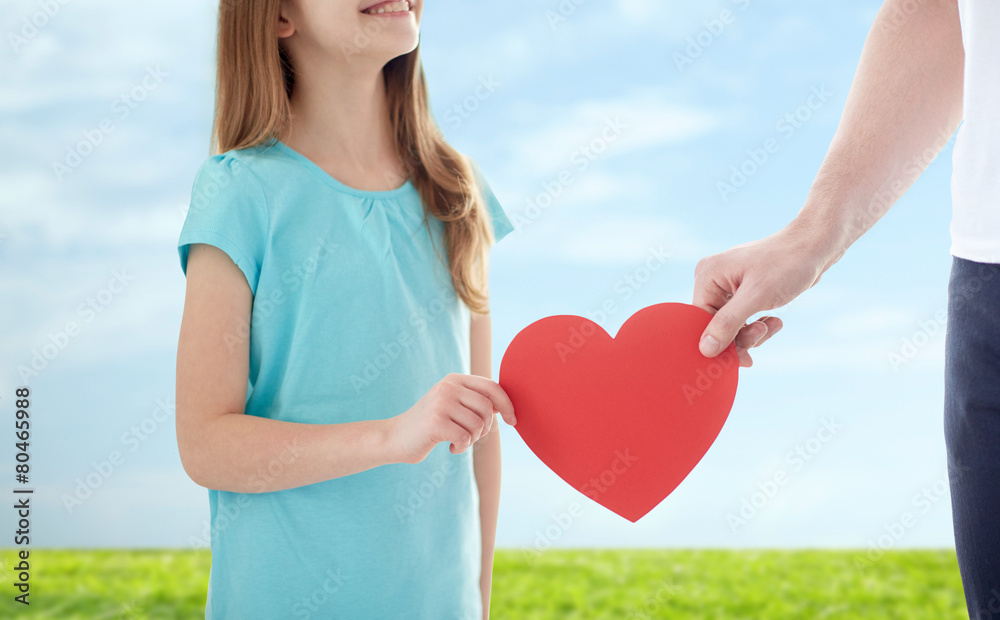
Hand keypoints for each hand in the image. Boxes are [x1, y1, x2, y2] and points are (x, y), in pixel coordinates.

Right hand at [387, 374, 515, 464]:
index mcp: (454, 380)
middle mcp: (447, 387)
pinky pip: (465, 438)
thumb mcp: (452, 406)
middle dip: (485, 428)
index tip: (512, 421)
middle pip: (487, 408)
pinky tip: (451, 447)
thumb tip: (505, 404)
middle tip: (470, 437)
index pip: (492, 386)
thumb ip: (474, 401)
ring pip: (477, 425)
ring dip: (472, 440)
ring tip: (458, 441)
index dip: (507, 404)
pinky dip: (461, 447)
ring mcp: (440, 403)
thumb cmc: (429, 425)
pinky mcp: (435, 422)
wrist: (395, 437)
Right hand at [693, 224, 832, 366]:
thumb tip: (705, 350)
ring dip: (751, 333)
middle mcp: (713, 279)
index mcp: (707, 275)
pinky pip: (742, 318)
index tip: (739, 358)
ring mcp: (728, 285)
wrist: (814, 246)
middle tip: (761, 335)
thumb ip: (727, 323)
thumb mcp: (756, 296)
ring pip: (730, 324)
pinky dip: (757, 325)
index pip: (701, 320)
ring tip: (773, 325)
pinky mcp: (743, 291)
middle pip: (715, 324)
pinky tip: (774, 321)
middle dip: (739, 336)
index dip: (718, 341)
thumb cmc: (786, 264)